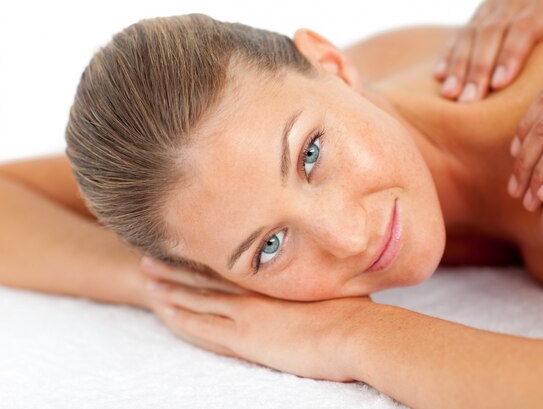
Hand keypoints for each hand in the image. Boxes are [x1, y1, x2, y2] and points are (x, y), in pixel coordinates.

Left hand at [139, 256, 372, 380]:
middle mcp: (255, 291)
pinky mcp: (243, 337)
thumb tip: (330, 270)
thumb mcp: (336, 289)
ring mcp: (245, 313)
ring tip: (148, 276)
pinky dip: (180, 317)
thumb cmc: (353, 311)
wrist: (355, 333)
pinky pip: (201, 326)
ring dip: (171, 287)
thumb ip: (322, 281)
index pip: (231, 266)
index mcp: (274, 281)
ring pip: (197, 297)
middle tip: (152, 254)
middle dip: (178, 267)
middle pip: (208, 277)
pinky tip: (162, 310)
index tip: (189, 246)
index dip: (207, 258)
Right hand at [435, 0, 542, 101]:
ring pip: (472, 33)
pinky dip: (450, 53)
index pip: (525, 28)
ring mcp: (496, 3)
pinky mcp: (485, 9)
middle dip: (477, 68)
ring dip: (458, 65)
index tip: (500, 84)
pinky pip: (462, 31)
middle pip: (491, 33)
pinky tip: (439, 76)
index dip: (510, 55)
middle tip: (468, 101)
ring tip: (450, 95)